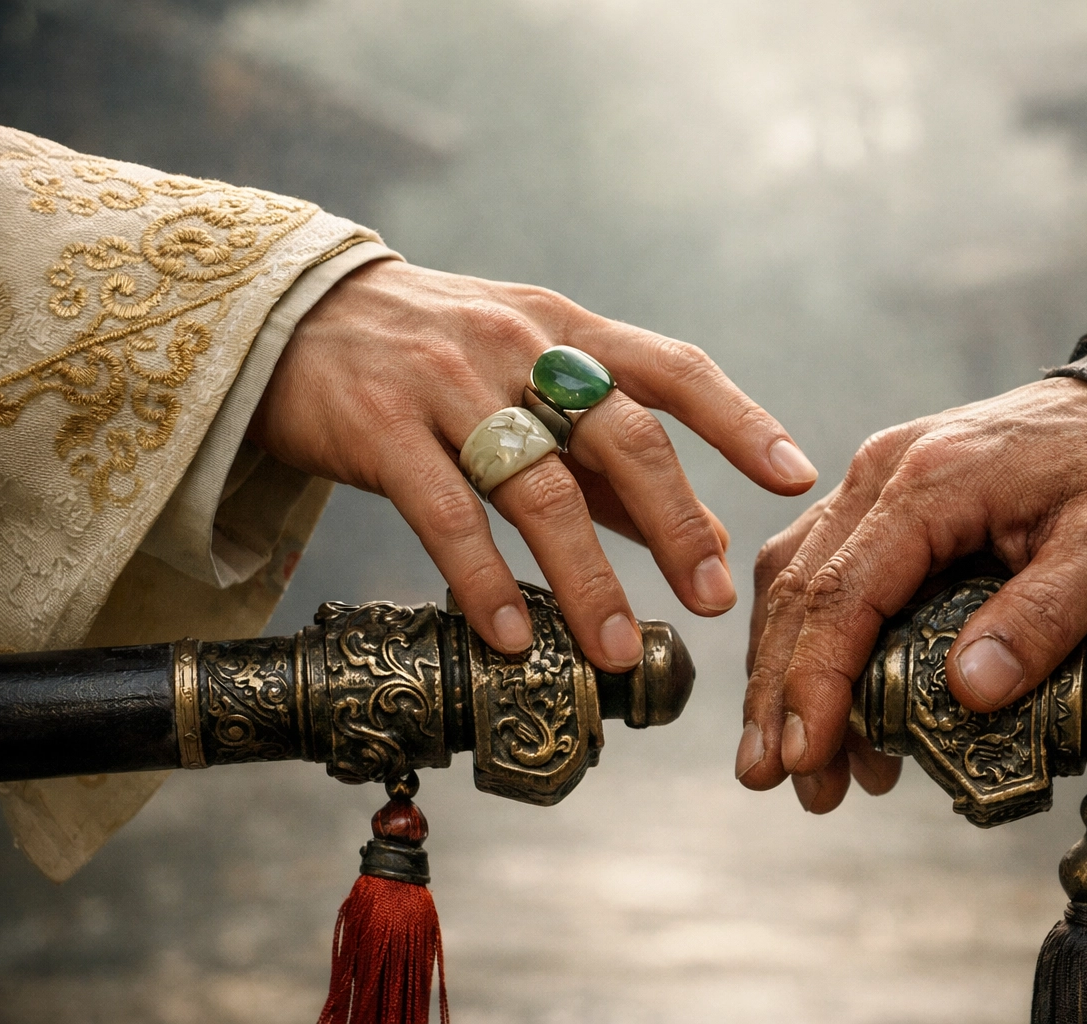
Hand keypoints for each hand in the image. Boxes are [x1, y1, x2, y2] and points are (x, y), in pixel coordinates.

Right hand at [248, 259, 816, 669]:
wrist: (290, 315)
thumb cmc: (435, 357)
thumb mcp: (528, 382)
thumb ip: (614, 462)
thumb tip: (709, 536)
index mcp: (569, 331)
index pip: (674, 368)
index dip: (740, 420)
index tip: (796, 475)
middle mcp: (520, 346)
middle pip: (621, 434)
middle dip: (676, 521)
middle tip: (711, 598)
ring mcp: (447, 383)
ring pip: (539, 486)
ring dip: (587, 576)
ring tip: (619, 651)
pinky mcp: (379, 426)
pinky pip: (444, 514)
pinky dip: (486, 580)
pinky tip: (513, 639)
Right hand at [736, 377, 1086, 810]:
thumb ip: (1043, 618)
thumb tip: (971, 690)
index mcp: (930, 482)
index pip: (844, 593)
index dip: (816, 682)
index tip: (806, 753)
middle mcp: (883, 474)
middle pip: (801, 591)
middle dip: (779, 693)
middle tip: (777, 777)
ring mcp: (878, 483)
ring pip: (798, 580)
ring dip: (785, 671)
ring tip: (806, 760)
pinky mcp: (888, 502)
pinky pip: (825, 567)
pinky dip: (813, 637)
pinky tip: (826, 698)